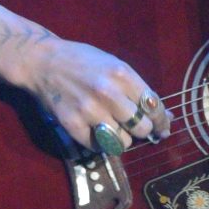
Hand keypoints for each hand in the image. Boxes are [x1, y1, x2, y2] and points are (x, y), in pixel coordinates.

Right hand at [23, 34, 171, 151]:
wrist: (43, 61)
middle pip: (141, 127)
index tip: (163, 129)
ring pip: (122, 142)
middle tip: (132, 126)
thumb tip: (165, 115)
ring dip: (121, 139)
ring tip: (112, 129)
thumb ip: (136, 89)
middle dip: (141, 130)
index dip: (162, 121)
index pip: (153, 106)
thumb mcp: (114, 65)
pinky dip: (99, 143)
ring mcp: (89, 110)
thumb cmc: (82, 61)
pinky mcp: (72, 124)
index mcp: (122, 74)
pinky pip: (97, 146)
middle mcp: (108, 93)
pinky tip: (94, 131)